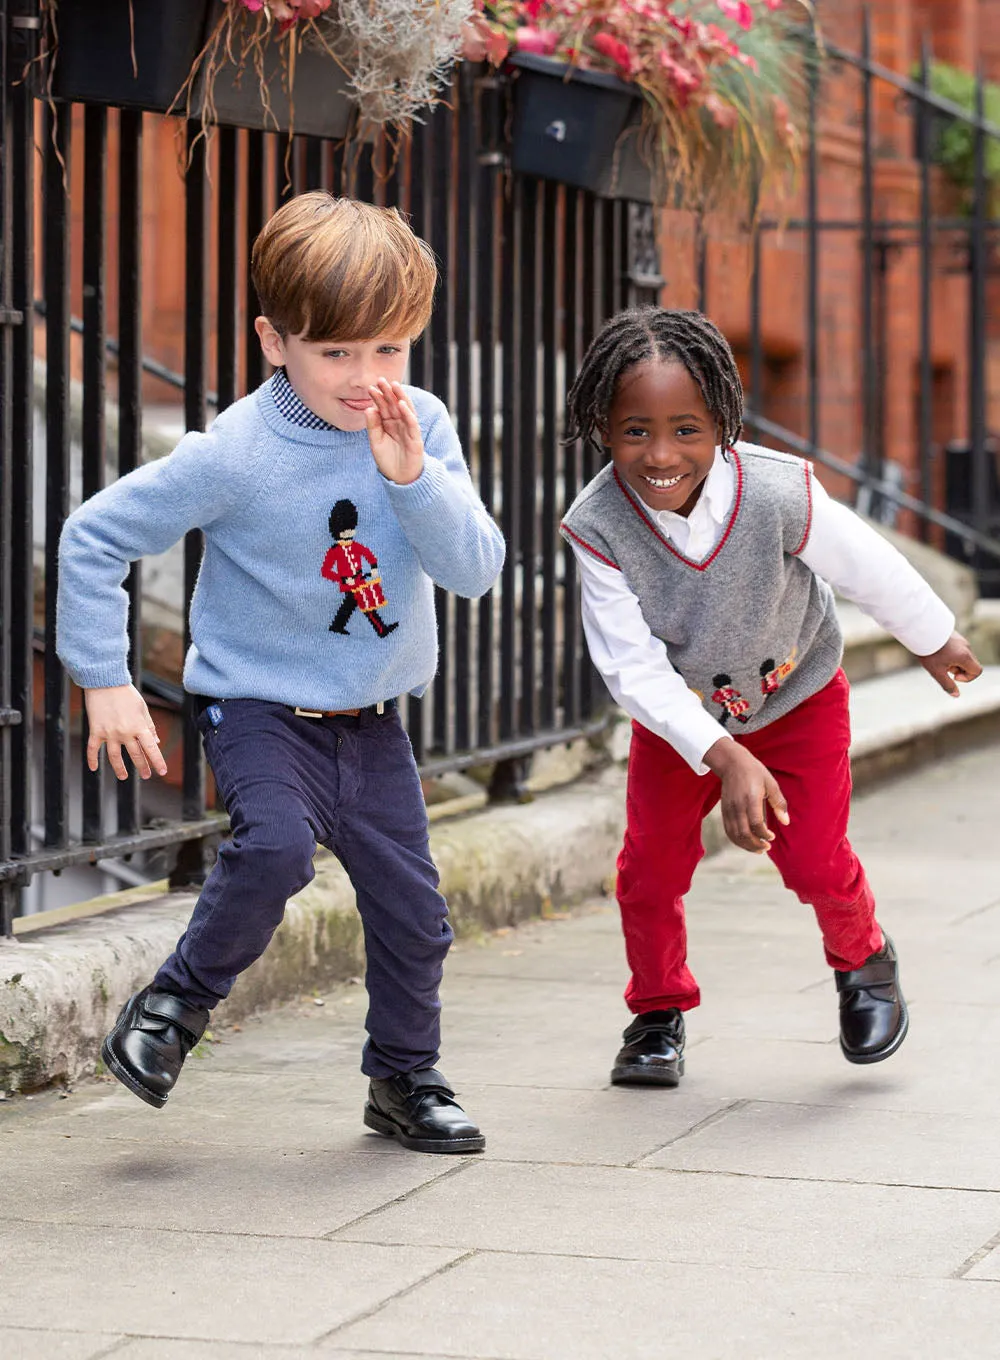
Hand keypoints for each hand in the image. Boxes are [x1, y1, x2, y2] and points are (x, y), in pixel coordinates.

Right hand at [84, 684, 166, 781]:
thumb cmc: (127, 694)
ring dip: (120, 769)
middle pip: (135, 755)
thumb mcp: (143, 709)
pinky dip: (92, 759)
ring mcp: (109, 733)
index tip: (162, 772)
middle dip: (142, 767)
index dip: (157, 761)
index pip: (151, 748)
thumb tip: (155, 742)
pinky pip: (93, 749)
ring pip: (114, 757)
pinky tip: (94, 768)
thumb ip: (149, 726)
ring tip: (123, 777)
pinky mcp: (96, 730)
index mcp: (139, 726)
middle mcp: (125, 732)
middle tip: (146, 775)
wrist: (105, 682)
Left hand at [365, 378, 424, 485]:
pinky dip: (408, 413)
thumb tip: (368, 409)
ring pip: (405, 410)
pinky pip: (412, 424)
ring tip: (394, 385)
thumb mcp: (375, 443)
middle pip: (394, 404)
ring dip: (400, 397)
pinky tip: (402, 404)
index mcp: (389, 424)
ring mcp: (408, 430)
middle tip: (380, 379)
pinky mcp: (415, 439)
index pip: (383, 407)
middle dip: (388, 392)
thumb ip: (373, 427)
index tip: (370, 387)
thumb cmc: (388, 460)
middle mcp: (399, 424)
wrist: (400, 478)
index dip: (378, 397)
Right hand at [704, 737, 789, 854]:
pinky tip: (746, 842)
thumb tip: (786, 822)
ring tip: (758, 849)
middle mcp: (737, 806)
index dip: (764, 835)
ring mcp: (729, 809)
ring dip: (746, 845)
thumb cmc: (755, 772)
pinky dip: (737, 840)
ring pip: (735, 834)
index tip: (772, 837)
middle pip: (744, 833)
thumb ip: (779, 803)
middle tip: (766, 848)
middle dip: (755, 844)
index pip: (756, 824)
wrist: (732, 763)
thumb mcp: (771, 784)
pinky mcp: (724, 811)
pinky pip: (728, 830)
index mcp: (751, 799)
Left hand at [919, 630, 982, 696]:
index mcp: (965, 656)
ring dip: (955, 662)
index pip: (977, 671)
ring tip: (940, 659)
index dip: (967, 678)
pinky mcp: (956, 636)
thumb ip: (947, 684)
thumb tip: (956, 695)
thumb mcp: (936, 671)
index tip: (953, 676)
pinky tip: (938, 652)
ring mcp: (962, 640)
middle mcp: (966, 647)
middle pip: (971, 664)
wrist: (921, 630)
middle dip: (960, 670)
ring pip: (964, 657)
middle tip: (944, 667)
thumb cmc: (928, 652)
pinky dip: (952, 655)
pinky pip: (959, 649)